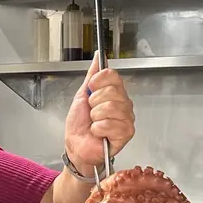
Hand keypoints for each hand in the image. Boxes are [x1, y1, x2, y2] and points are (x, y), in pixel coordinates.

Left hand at [64, 51, 134, 174]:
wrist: (76, 146)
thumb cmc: (79, 124)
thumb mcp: (82, 94)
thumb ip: (92, 75)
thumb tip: (98, 56)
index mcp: (115, 93)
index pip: (112, 75)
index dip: (97, 83)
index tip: (90, 91)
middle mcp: (124, 104)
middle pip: (112, 91)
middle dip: (94, 102)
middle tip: (91, 112)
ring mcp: (127, 118)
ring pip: (111, 107)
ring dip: (95, 116)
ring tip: (94, 123)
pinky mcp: (126, 133)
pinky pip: (110, 123)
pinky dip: (98, 128)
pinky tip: (98, 132)